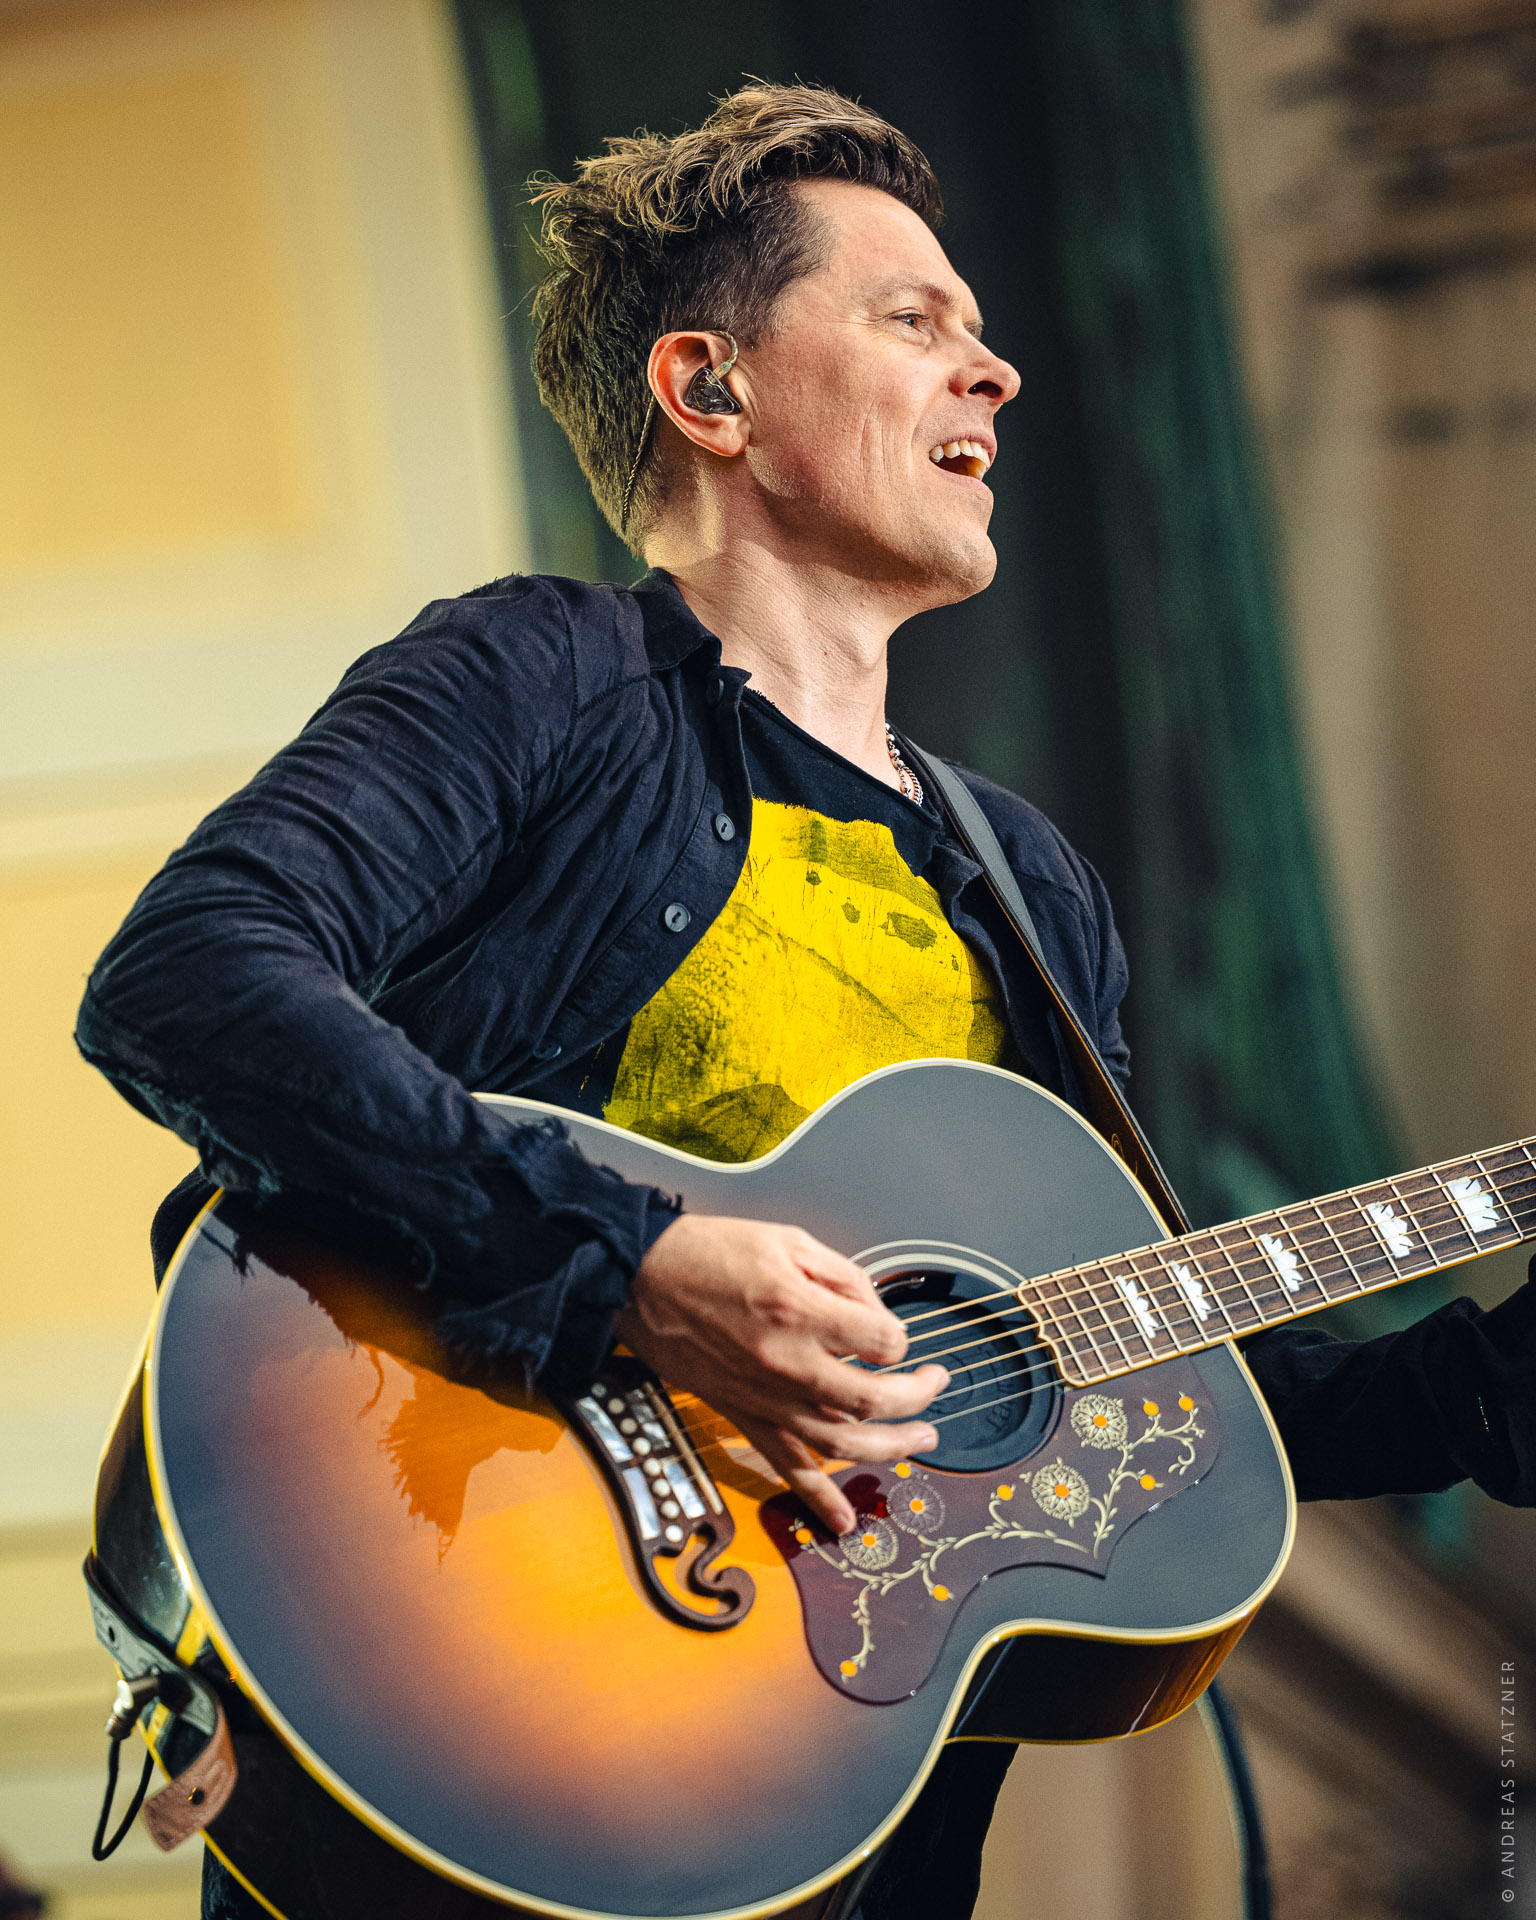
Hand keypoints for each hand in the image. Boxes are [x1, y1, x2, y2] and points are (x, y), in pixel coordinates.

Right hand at [615, 1213, 947, 1533]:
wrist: (640, 1277)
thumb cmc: (706, 1253)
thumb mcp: (788, 1239)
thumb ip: (842, 1277)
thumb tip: (876, 1314)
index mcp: (799, 1310)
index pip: (882, 1342)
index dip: (899, 1337)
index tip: (893, 1332)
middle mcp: (786, 1362)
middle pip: (874, 1398)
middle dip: (916, 1395)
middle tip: (934, 1384)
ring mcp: (765, 1397)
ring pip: (844, 1442)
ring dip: (892, 1448)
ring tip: (921, 1441)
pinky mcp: (743, 1416)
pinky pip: (786, 1468)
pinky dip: (817, 1499)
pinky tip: (844, 1520)